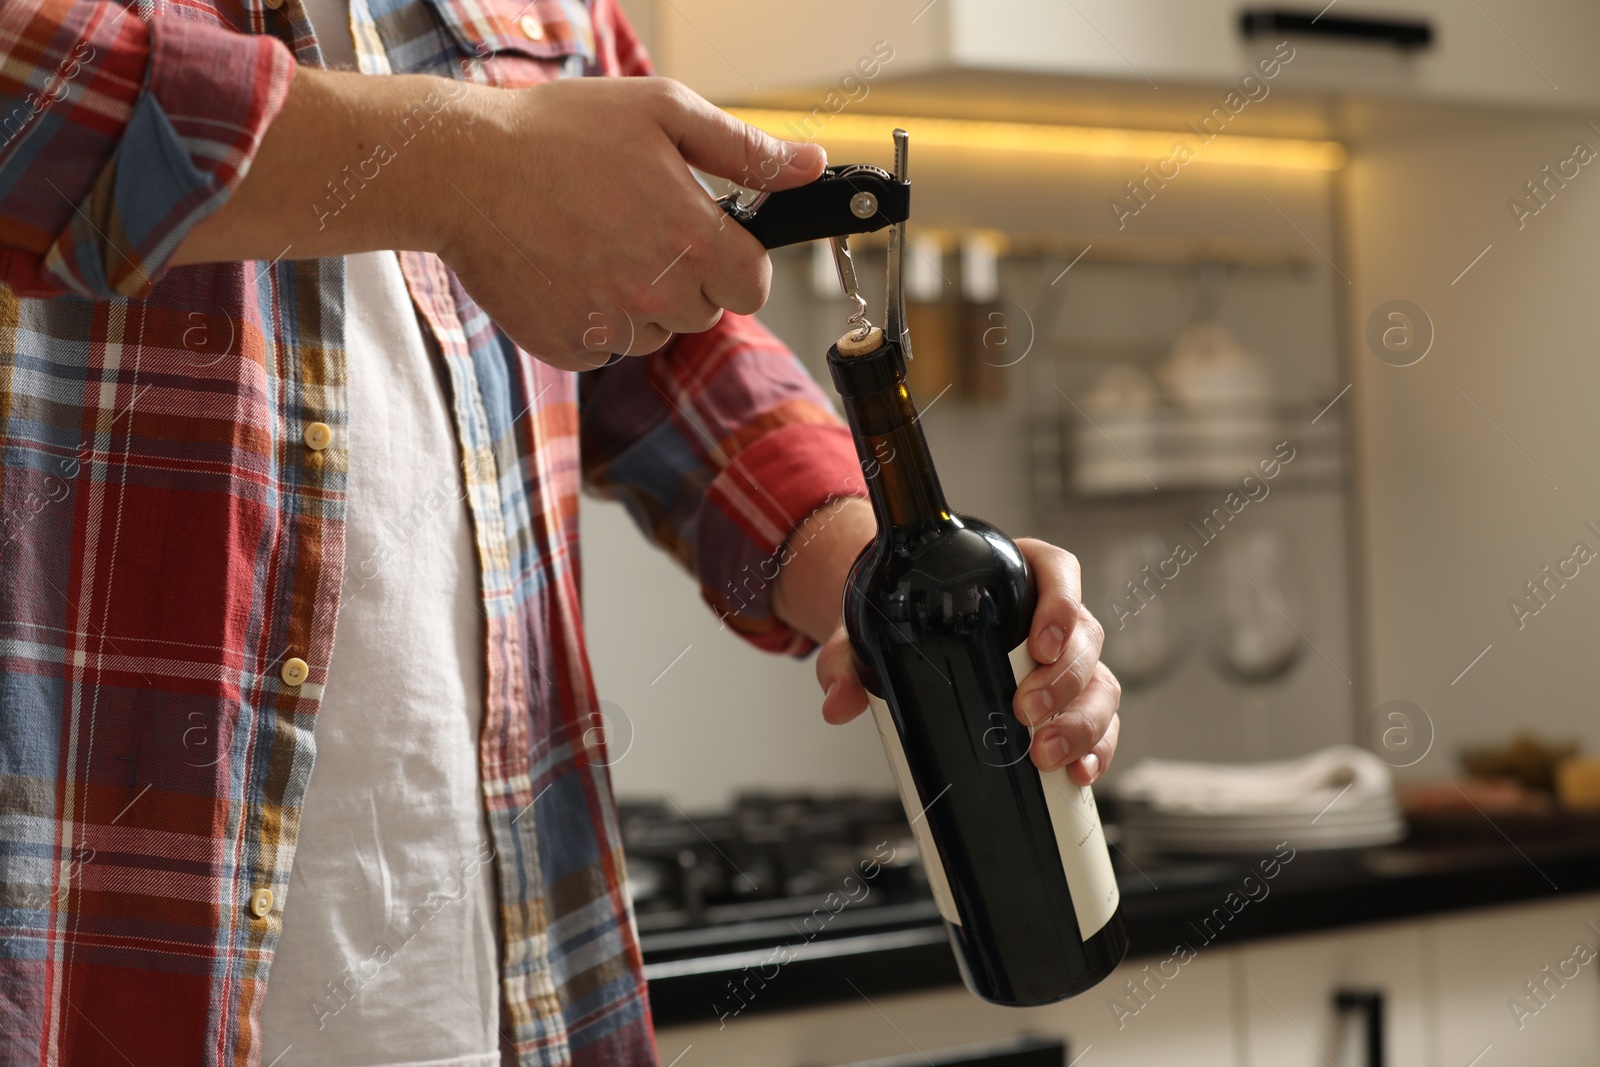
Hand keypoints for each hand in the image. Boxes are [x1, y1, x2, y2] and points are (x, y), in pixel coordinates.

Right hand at [175, 70, 823, 369]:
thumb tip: (811, 166)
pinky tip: (567, 267)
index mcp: (693, 240)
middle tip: (638, 224)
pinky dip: (593, 316)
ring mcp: (610, 327)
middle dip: (687, 275)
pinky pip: (605, 346)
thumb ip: (745, 150)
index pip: (754, 285)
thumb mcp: (664, 113)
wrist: (462, 170)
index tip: (709, 237)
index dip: (737, 261)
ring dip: (640, 298)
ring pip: (655, 331)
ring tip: (595, 240)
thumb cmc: (560, 131)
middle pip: (705, 310)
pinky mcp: (567, 347)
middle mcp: (657, 294)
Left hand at [813, 538, 1120, 785]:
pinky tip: (1080, 774)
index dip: (1063, 604)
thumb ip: (847, 659)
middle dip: (1065, 681)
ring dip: (1083, 722)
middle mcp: (1052, 616)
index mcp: (1014, 574)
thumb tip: (838, 703)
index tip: (1042, 642)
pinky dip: (1097, 749)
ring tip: (1044, 755)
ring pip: (1100, 684)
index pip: (1057, 572)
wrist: (907, 644)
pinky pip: (1102, 723)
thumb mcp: (868, 632)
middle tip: (1025, 712)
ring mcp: (1066, 661)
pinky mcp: (1070, 702)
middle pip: (1085, 637)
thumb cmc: (900, 624)